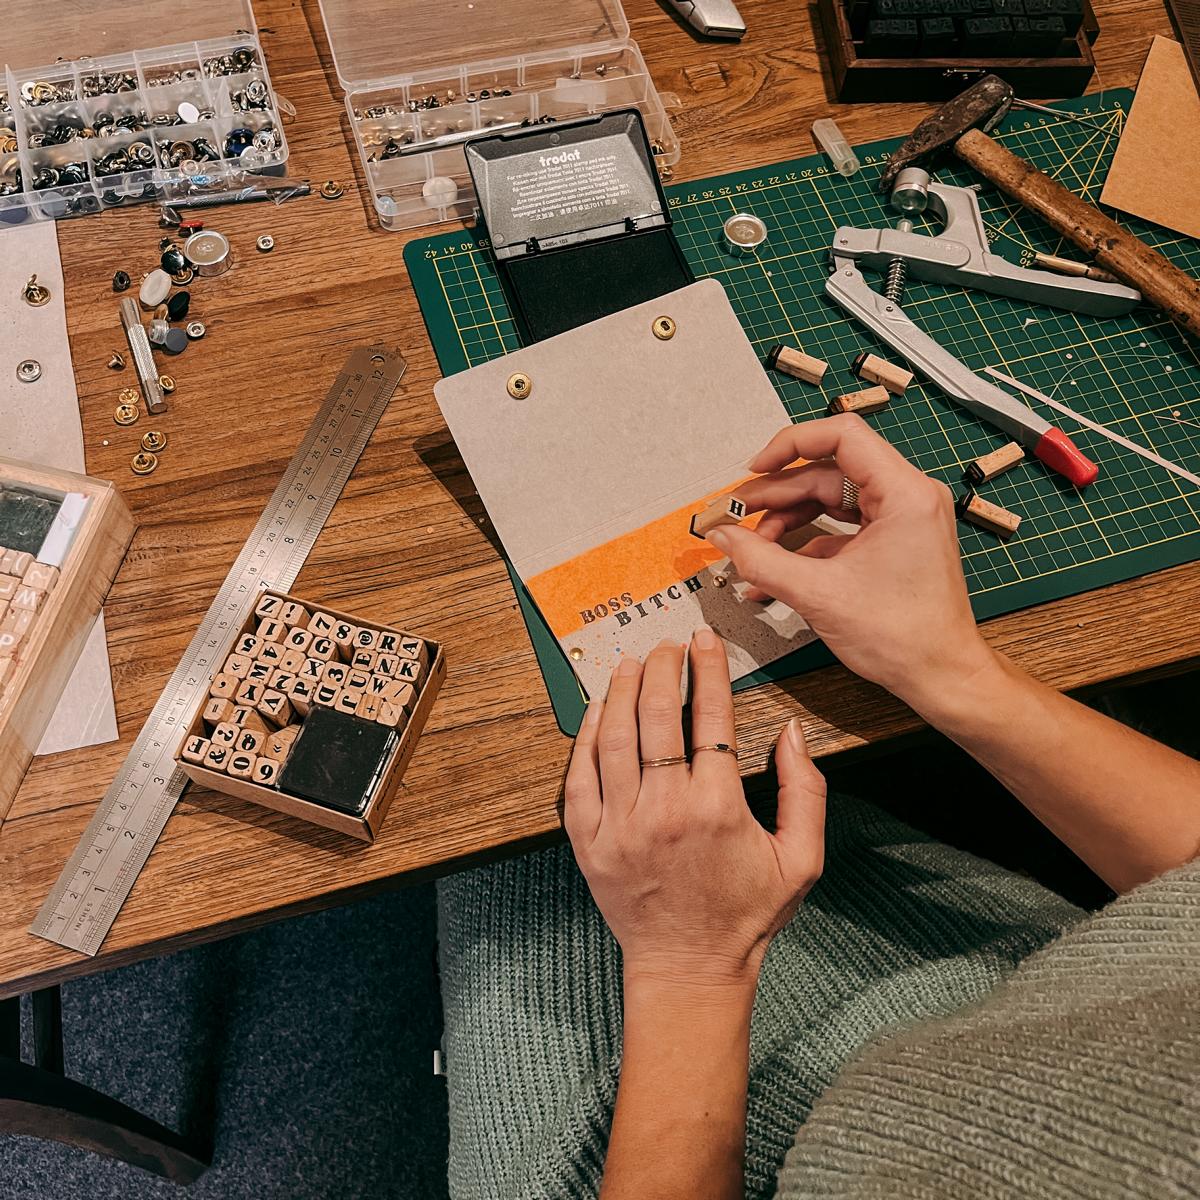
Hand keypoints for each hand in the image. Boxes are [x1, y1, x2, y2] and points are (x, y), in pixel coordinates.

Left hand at [564, 630, 825, 991]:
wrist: (689, 967)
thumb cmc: (746, 914)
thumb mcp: (801, 859)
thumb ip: (807, 792)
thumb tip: (791, 732)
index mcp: (717, 807)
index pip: (710, 716)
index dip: (707, 670)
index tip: (704, 641)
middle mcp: (665, 809)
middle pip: (657, 715)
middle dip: (662, 668)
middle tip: (666, 646)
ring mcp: (620, 825)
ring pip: (614, 737)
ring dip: (620, 691)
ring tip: (629, 662)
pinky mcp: (589, 841)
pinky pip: (579, 776)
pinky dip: (586, 736)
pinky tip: (597, 710)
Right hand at [705, 414, 992, 709]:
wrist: (940, 677)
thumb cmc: (906, 637)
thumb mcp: (818, 594)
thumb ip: (761, 560)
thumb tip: (724, 537)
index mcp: (904, 494)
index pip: (841, 436)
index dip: (790, 445)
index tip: (757, 468)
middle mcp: (907, 499)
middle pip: (829, 473)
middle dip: (778, 494)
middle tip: (738, 512)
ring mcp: (900, 521)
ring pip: (831, 502)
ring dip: (786, 521)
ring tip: (751, 545)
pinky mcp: (891, 544)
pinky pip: (839, 530)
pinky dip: (804, 545)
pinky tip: (772, 568)